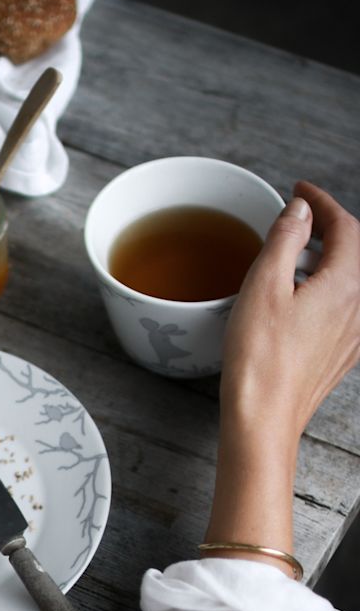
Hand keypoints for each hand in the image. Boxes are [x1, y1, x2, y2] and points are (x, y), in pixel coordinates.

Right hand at [203, 183, 359, 575]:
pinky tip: (303, 296)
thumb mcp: (263, 285)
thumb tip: (300, 212)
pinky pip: (346, 307)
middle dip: (332, 227)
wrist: (264, 418)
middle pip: (357, 251)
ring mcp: (354, 334)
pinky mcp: (341, 354)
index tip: (301, 192)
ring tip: (299, 252)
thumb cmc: (260, 360)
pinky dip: (330, 287)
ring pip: (353, 280)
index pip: (347, 226)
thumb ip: (285, 239)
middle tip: (300, 216)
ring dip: (331, 257)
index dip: (323, 203)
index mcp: (346, 284)